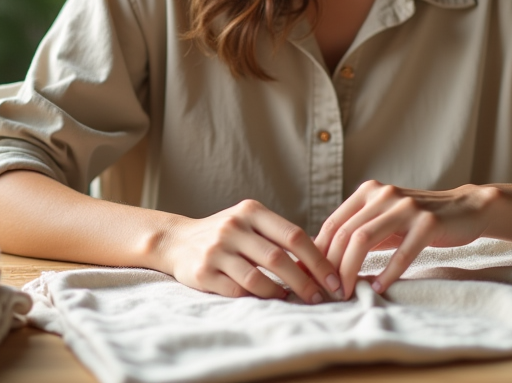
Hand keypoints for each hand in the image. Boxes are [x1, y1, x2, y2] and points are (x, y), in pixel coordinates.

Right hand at [159, 199, 343, 302]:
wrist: (176, 240)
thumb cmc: (226, 234)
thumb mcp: (250, 222)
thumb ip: (279, 236)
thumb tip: (323, 261)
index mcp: (251, 211)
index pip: (293, 235)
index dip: (318, 260)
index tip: (335, 278)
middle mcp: (233, 227)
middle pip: (278, 259)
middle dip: (305, 282)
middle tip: (322, 297)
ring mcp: (216, 249)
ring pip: (258, 278)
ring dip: (281, 293)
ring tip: (294, 299)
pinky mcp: (203, 272)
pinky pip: (238, 290)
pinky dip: (258, 298)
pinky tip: (270, 299)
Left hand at [315, 181, 497, 298]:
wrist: (464, 209)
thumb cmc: (417, 221)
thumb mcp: (384, 220)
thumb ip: (357, 231)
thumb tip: (320, 255)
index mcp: (369, 191)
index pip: (334, 223)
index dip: (320, 252)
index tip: (315, 277)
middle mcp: (384, 195)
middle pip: (345, 233)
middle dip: (332, 266)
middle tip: (330, 291)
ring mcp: (406, 207)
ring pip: (364, 239)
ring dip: (351, 270)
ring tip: (347, 291)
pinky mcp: (428, 223)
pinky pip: (401, 252)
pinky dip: (386, 273)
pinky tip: (378, 288)